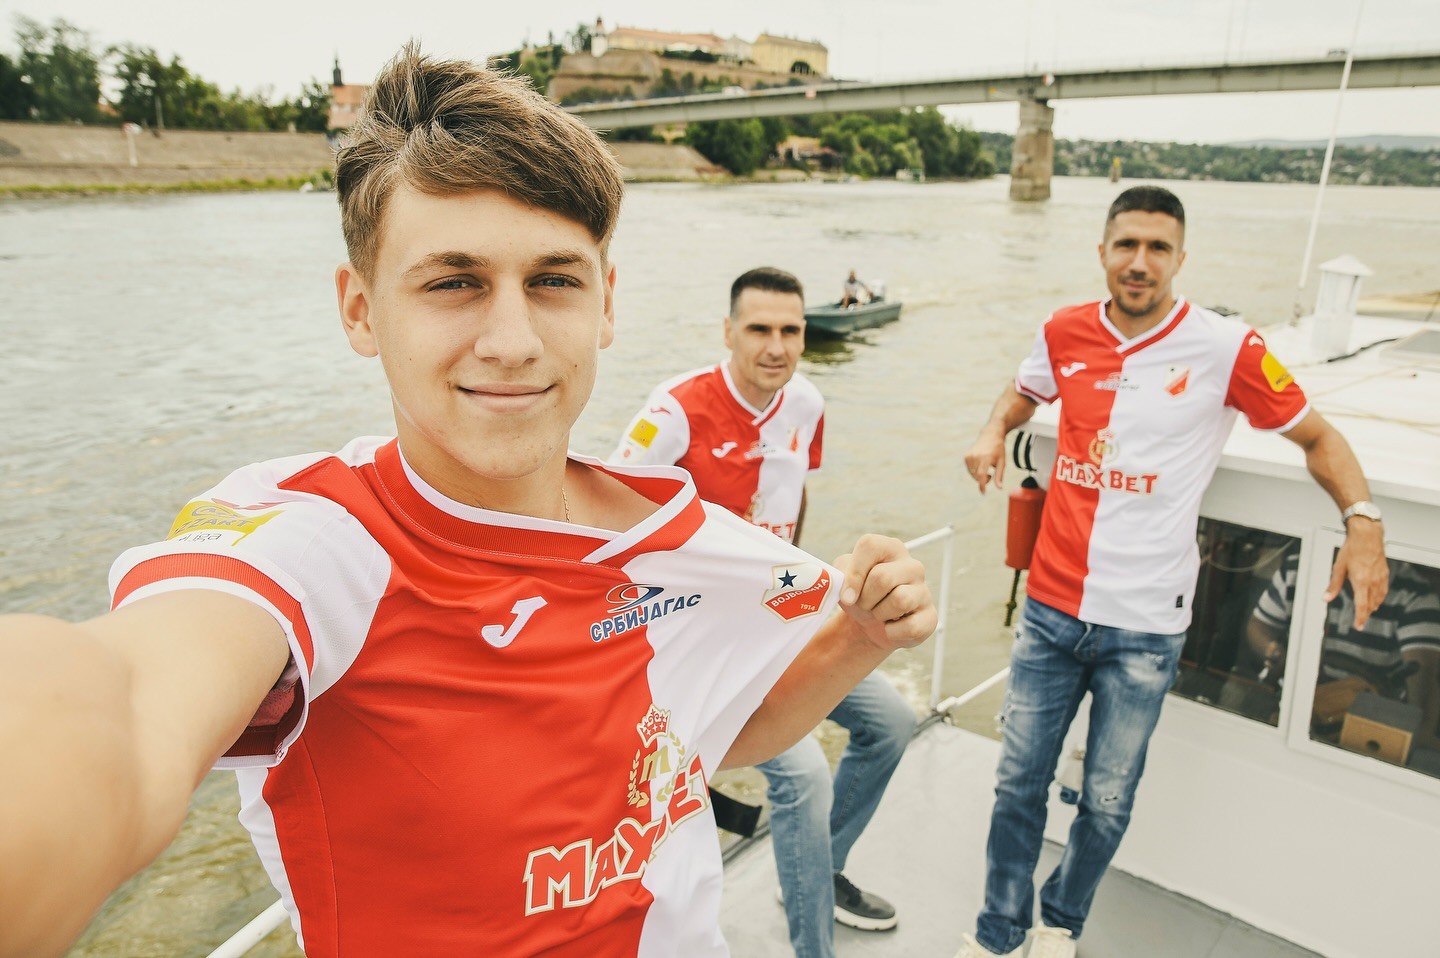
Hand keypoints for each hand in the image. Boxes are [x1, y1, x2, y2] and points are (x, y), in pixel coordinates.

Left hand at [833, 534, 936, 651]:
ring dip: (879, 614)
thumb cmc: (858, 594)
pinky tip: (891, 626)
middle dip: (865, 598)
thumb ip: (838, 575)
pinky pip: (910, 626)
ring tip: (879, 613)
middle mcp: (912, 566)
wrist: (871, 624)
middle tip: (864, 605)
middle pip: (882, 577)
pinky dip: (892, 632)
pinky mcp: (930, 617)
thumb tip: (846, 589)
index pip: (870, 546)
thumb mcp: (843, 579)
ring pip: (900, 600)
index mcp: (890, 548)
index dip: (854, 572)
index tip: (847, 595)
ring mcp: (924, 591)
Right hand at [963, 429, 1006, 492]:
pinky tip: (980, 463)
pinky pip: (969, 469)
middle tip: (990, 476)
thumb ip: (999, 475)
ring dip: (978, 475)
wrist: (990, 435)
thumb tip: (999, 488)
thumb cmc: (998, 450)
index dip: (982, 485)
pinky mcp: (966, 456)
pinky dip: (974, 470)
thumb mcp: (1002, 462)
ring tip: (986, 468)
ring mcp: (969, 455)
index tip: (983, 492)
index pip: (981, 474)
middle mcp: (976, 456)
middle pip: (977, 476)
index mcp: (986, 457)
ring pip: (972, 473)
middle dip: (983, 480)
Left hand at [1325, 520, 1387, 628]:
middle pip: (1371, 604)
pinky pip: (1384, 590)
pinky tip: (1376, 598)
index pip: (1362, 606)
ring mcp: (1381, 578)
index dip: (1360, 618)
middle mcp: (1373, 582)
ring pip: (1379, 598)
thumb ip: (1333, 585)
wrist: (1367, 536)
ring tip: (1368, 612)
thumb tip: (1326, 598)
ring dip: (1373, 607)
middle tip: (1361, 621)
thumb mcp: (1338, 567)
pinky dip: (1380, 598)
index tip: (1358, 626)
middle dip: (1366, 614)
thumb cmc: (1352, 549)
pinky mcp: (1385, 573)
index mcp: (1361, 582)